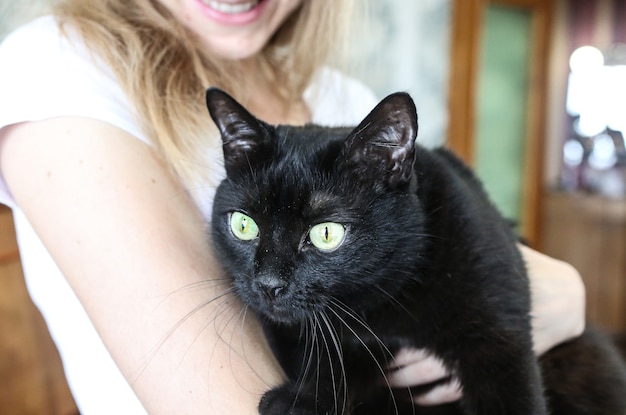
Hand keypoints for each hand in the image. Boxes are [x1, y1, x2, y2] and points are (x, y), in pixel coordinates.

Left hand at [385, 246, 585, 405]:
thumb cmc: (519, 271)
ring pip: (436, 378)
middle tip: (373, 365)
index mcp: (464, 306)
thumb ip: (460, 251)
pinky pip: (457, 390)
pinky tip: (418, 397)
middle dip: (395, 364)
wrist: (561, 298)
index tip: (372, 334)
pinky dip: (435, 396)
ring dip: (408, 382)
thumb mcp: (492, 257)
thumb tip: (424, 228)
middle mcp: (470, 335)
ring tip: (386, 381)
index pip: (420, 325)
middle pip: (422, 358)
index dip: (395, 334)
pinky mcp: (491, 369)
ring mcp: (481, 357)